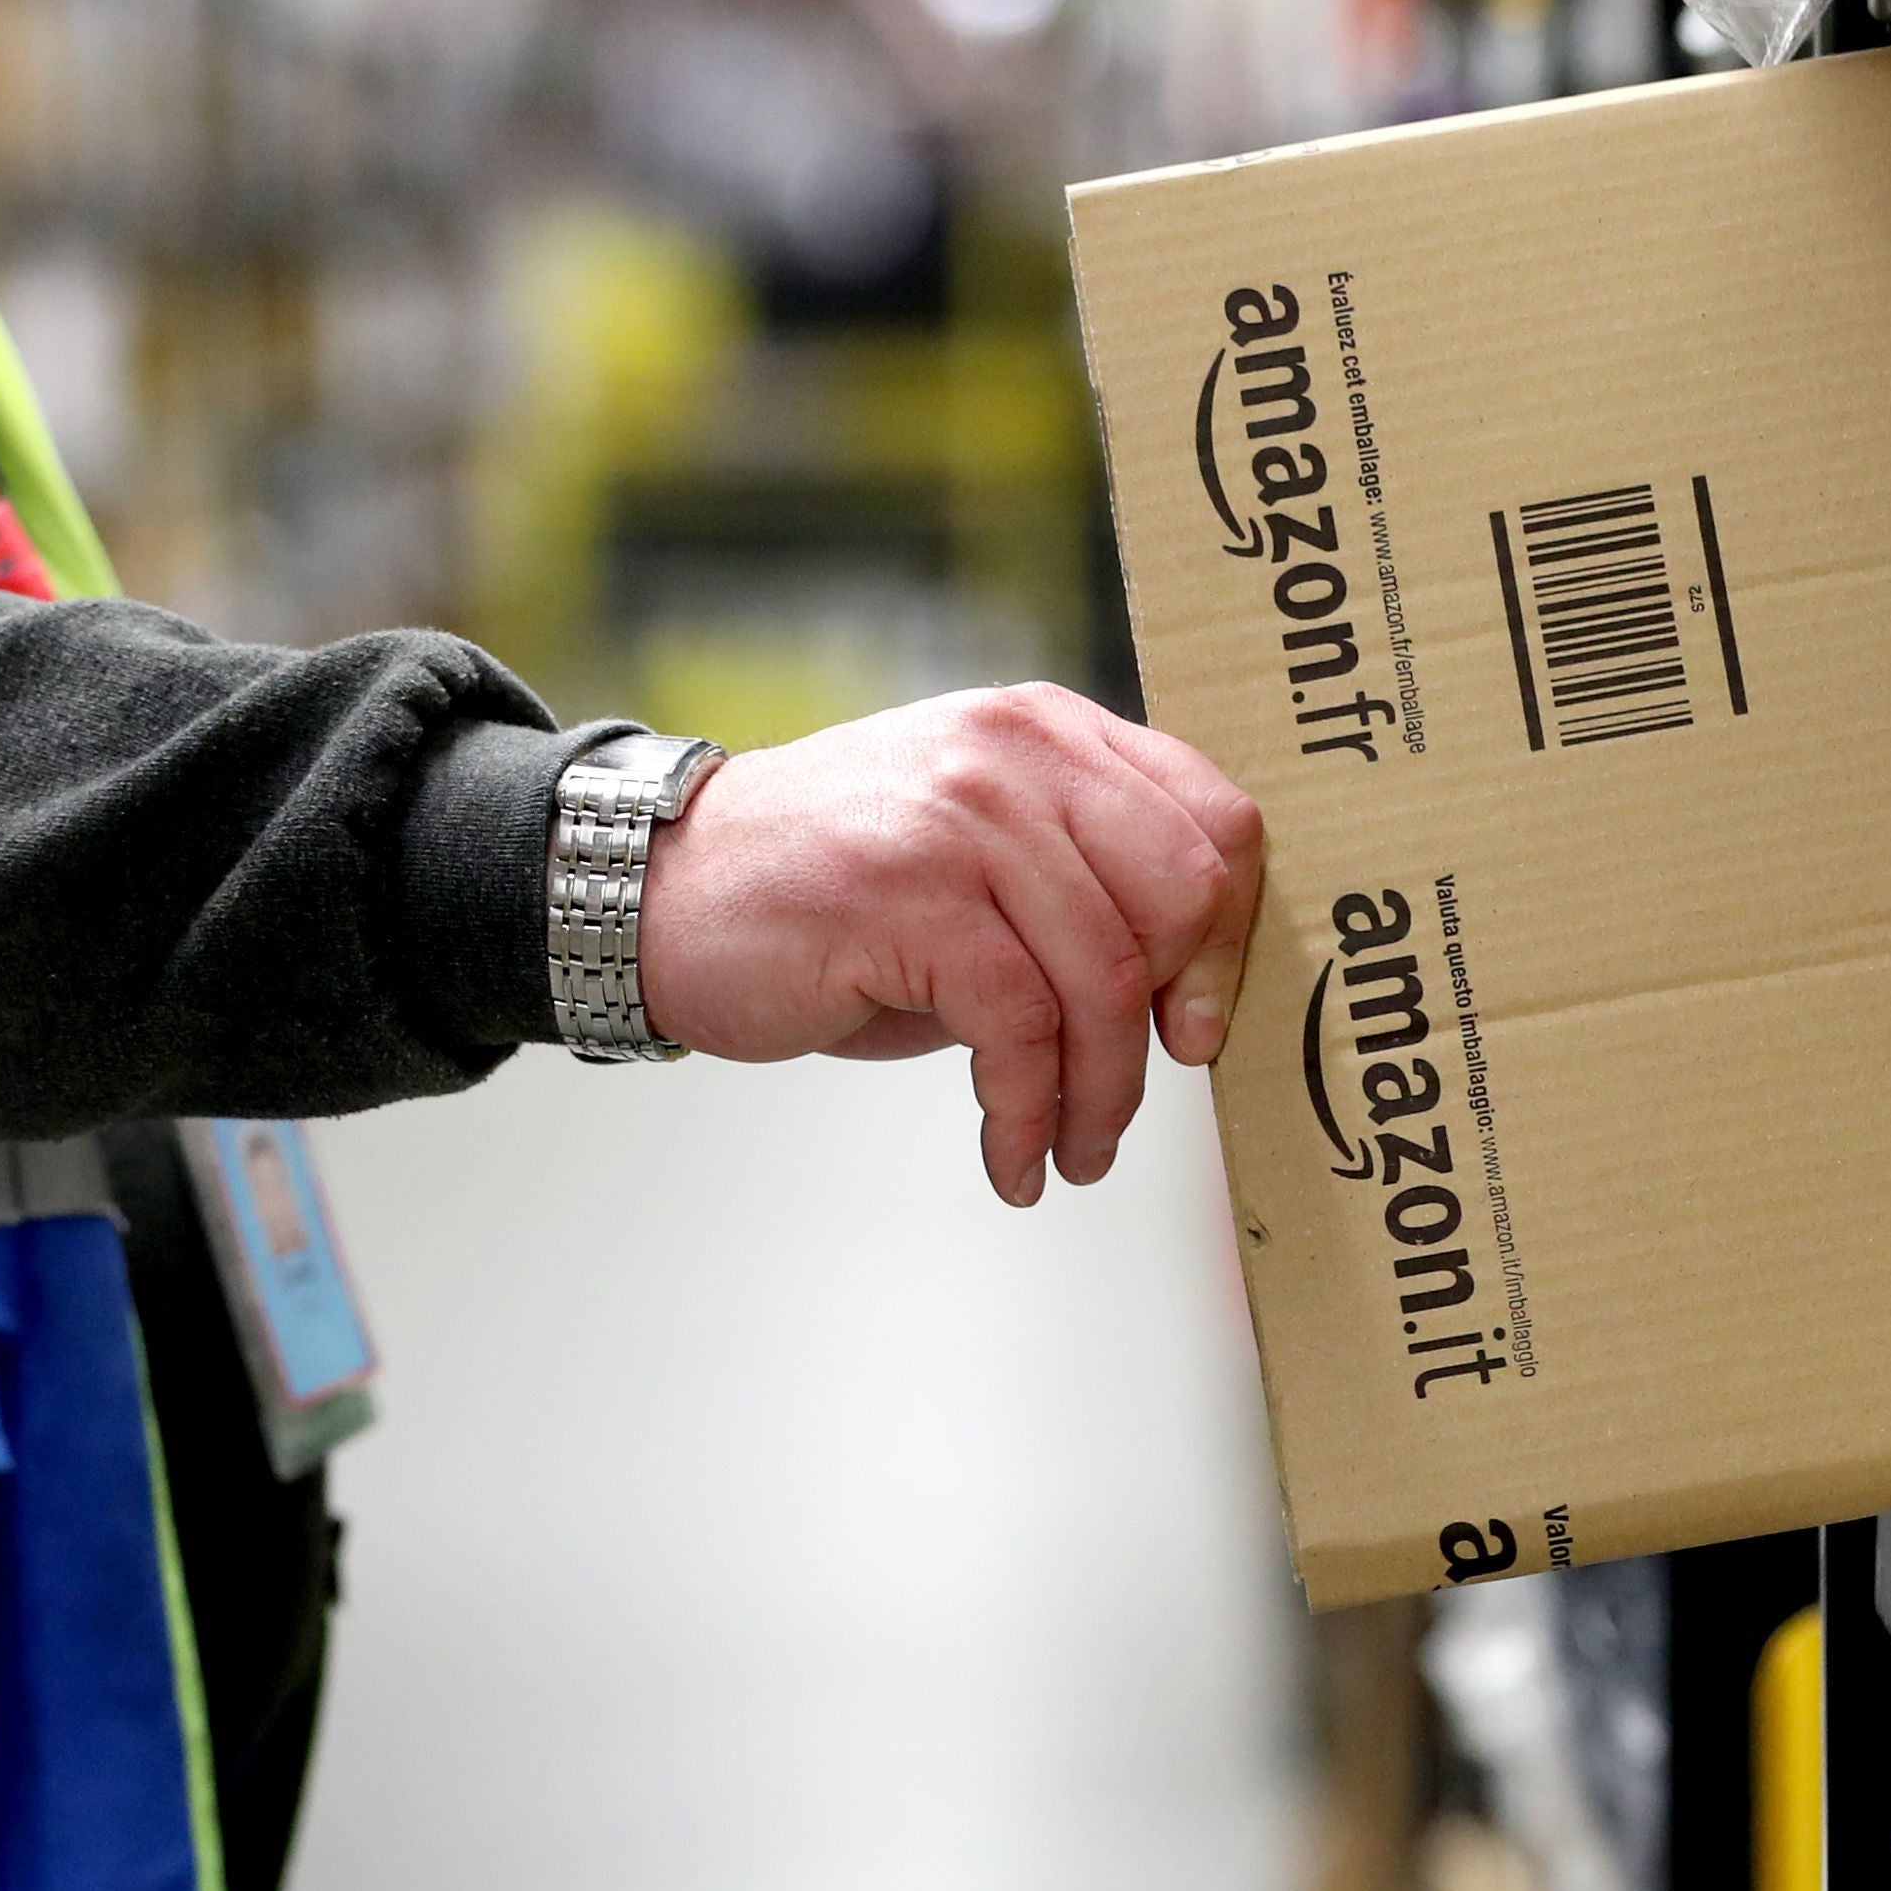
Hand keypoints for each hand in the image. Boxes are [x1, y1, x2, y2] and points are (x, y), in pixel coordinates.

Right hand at [636, 684, 1262, 1206]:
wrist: (659, 895)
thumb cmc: (833, 898)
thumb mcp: (976, 859)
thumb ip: (1078, 884)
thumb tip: (1193, 993)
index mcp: (1050, 730)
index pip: (1214, 819)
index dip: (1231, 938)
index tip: (1198, 1023)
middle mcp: (1016, 752)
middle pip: (1183, 891)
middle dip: (1178, 1014)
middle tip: (1144, 1088)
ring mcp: (961, 815)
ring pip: (1104, 975)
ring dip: (1101, 1097)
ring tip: (1072, 1154)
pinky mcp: (908, 894)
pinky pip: (1021, 1029)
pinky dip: (1030, 1116)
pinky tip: (1012, 1160)